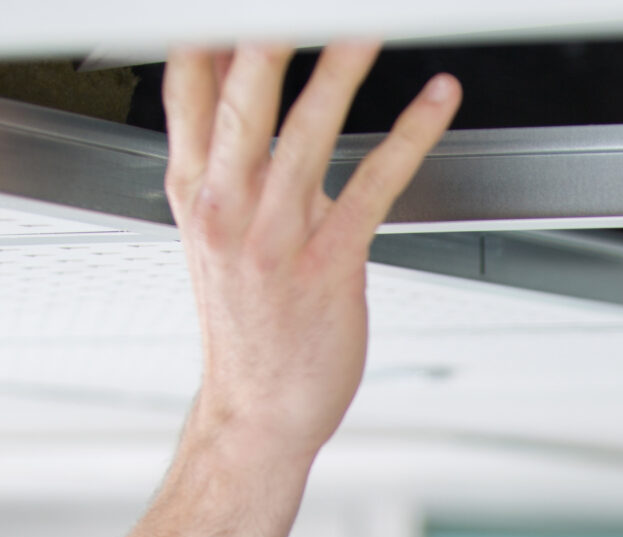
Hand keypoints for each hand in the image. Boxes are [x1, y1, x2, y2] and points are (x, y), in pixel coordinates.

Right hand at [163, 43, 459, 462]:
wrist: (257, 411)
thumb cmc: (245, 321)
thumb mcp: (214, 225)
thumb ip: (225, 148)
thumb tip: (237, 73)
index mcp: (195, 186)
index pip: (187, 82)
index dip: (208, 28)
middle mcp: (227, 203)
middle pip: (241, 92)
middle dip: (266, 30)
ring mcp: (275, 234)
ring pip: (306, 129)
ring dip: (340, 67)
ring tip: (369, 22)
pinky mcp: (328, 263)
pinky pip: (374, 184)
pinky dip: (411, 135)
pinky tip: (435, 100)